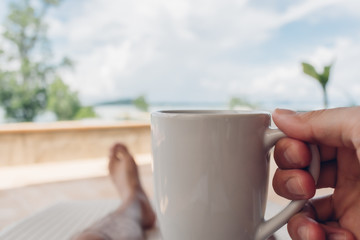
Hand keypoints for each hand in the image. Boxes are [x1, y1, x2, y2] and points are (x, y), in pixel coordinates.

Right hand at [272, 107, 359, 239]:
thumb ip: (322, 120)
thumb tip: (278, 116)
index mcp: (351, 142)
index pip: (303, 142)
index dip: (290, 150)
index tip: (298, 156)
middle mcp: (349, 174)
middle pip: (295, 175)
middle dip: (288, 183)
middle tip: (304, 186)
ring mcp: (350, 206)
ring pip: (301, 209)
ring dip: (295, 219)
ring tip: (310, 228)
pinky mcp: (352, 233)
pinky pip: (317, 235)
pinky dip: (311, 238)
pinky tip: (326, 237)